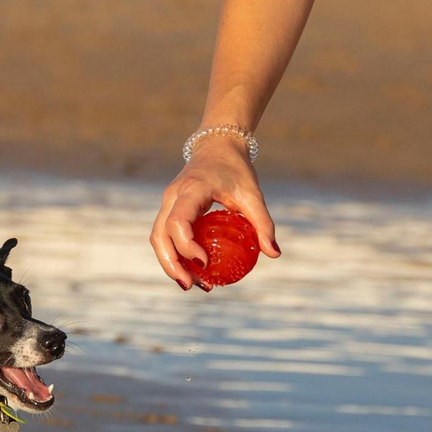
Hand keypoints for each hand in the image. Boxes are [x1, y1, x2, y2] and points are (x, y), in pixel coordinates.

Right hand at [150, 134, 280, 290]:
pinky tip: (192, 269)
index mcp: (191, 190)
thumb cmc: (236, 169)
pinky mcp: (168, 208)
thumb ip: (263, 223)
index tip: (205, 263)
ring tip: (192, 284)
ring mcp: (167, 202)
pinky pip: (164, 235)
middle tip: (192, 285)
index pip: (177, 222)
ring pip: (157, 238)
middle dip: (172, 264)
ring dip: (170, 263)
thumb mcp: (253, 194)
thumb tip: (274, 254)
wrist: (217, 146)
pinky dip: (174, 254)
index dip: (186, 246)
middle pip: (159, 236)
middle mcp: (172, 197)